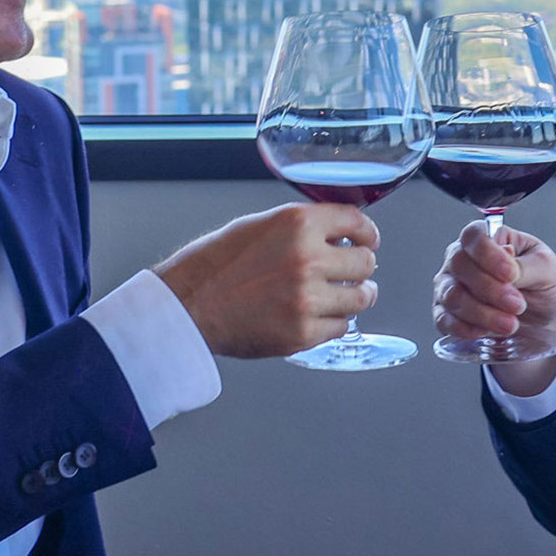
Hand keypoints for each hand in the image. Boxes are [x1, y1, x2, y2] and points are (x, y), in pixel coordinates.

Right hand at [154, 203, 379, 358]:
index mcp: (297, 224)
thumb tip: (335, 234)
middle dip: (360, 266)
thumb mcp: (258, 226)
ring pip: (361, 297)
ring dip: (355, 295)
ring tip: (343, 295)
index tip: (367, 240)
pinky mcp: (303, 333)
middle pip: (365, 262)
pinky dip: (333, 322)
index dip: (366, 233)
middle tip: (350, 271)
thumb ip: (300, 227)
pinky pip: (341, 326)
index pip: (357, 222)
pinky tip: (318, 315)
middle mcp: (307, 259)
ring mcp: (307, 298)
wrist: (187, 307)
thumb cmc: (213, 266)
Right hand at [433, 223, 555, 392]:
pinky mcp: (448, 314)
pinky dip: (464, 328)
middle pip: (459, 265)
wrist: (545, 317)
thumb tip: (507, 265)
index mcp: (488, 238)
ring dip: (481, 312)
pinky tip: (485, 332)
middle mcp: (463, 259)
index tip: (510, 274)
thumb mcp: (546, 268)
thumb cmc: (543, 283)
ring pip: (452, 295)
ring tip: (509, 323)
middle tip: (517, 304)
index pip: (473, 235)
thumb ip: (526, 265)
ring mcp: (451, 286)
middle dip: (490, 289)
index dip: (488, 254)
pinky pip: (444, 320)